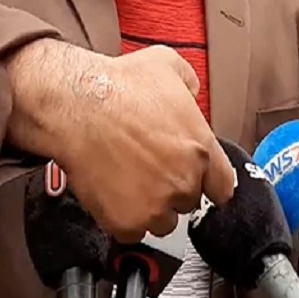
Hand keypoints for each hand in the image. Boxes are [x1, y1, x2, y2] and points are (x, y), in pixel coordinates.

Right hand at [54, 45, 234, 243]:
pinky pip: (132, 232)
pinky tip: (112, 193)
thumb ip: (190, 83)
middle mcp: (183, 181)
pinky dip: (123, 218)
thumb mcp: (167, 65)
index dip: (208, 182)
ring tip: (129, 181)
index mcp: (201, 149)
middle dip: (173, 188)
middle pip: (188, 201)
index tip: (198, 181)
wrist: (76, 106)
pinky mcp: (126, 222)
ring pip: (162, 221)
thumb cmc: (117, 85)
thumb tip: (191, 92)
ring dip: (151, 207)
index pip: (222, 186)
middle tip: (149, 169)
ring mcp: (155, 206)